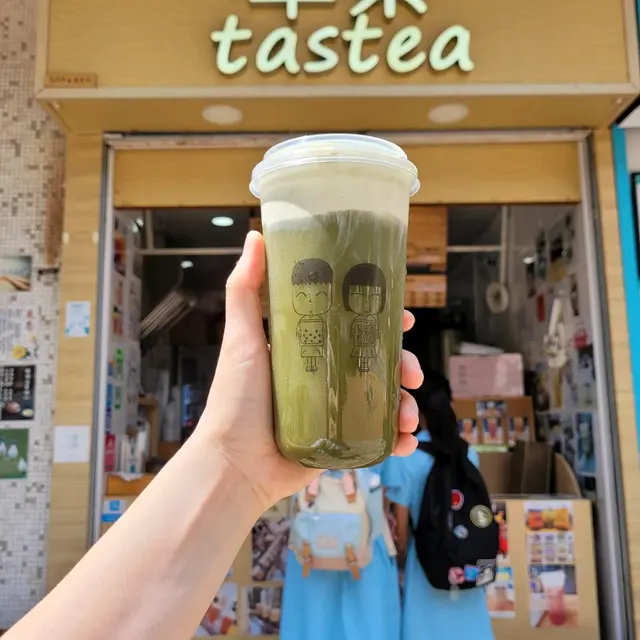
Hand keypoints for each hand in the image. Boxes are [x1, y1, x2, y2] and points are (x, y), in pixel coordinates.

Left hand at [198, 231, 422, 510]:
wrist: (234, 464)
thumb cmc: (236, 398)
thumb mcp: (242, 338)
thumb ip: (245, 289)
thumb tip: (256, 236)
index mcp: (308, 348)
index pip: (354, 326)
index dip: (383, 320)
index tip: (404, 317)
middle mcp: (324, 376)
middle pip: (377, 362)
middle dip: (404, 364)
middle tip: (412, 371)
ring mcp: (335, 411)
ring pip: (384, 399)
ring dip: (407, 403)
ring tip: (410, 414)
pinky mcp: (339, 442)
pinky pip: (377, 437)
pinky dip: (397, 438)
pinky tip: (405, 440)